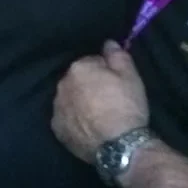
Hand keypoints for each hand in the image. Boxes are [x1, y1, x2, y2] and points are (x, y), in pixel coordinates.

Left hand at [52, 40, 149, 161]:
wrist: (119, 144)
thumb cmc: (126, 106)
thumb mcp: (130, 76)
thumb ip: (117, 55)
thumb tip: (108, 42)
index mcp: (78, 68)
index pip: (91, 62)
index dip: (105, 71)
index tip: (115, 83)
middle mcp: (61, 85)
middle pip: (76, 80)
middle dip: (88, 85)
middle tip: (107, 99)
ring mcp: (57, 108)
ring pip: (69, 98)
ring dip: (79, 102)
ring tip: (98, 115)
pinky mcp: (57, 129)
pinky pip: (65, 118)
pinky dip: (74, 120)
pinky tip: (88, 127)